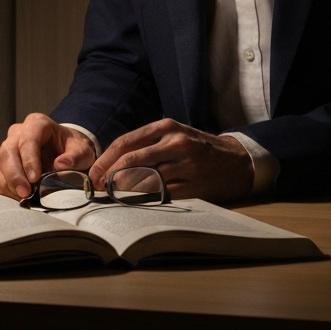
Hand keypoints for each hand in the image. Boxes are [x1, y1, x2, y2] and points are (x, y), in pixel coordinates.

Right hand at [0, 114, 95, 199]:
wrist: (66, 152)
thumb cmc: (73, 149)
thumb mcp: (82, 150)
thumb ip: (75, 156)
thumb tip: (60, 165)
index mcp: (37, 124)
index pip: (28, 139)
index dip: (29, 159)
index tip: (34, 178)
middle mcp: (19, 133)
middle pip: (7, 150)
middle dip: (14, 174)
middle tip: (24, 193)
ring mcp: (10, 147)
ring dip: (8, 182)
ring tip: (22, 197)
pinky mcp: (5, 163)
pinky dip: (5, 187)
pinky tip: (17, 197)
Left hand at [89, 118, 253, 203]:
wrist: (237, 161)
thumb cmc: (198, 147)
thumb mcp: (174, 134)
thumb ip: (147, 143)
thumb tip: (113, 161)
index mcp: (166, 127)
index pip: (126, 142)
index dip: (106, 159)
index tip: (93, 173)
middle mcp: (175, 143)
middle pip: (131, 160)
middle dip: (109, 176)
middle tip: (98, 187)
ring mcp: (186, 165)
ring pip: (145, 179)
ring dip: (124, 190)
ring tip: (113, 196)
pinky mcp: (195, 186)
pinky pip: (163, 194)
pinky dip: (145, 200)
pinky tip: (136, 202)